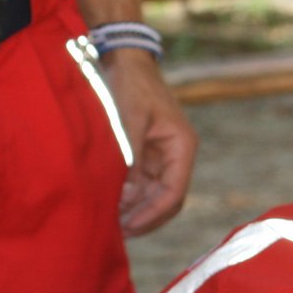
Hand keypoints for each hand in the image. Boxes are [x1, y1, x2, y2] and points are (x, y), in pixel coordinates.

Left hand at [101, 48, 197, 235]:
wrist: (125, 59)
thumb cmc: (131, 84)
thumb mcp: (129, 118)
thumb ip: (130, 157)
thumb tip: (126, 195)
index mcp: (182, 147)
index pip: (174, 193)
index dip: (152, 214)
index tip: (128, 226)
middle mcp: (176, 155)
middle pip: (167, 200)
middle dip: (144, 218)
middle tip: (117, 233)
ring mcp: (162, 156)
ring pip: (154, 195)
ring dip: (135, 210)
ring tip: (111, 224)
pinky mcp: (146, 154)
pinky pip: (142, 184)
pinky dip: (129, 197)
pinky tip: (110, 206)